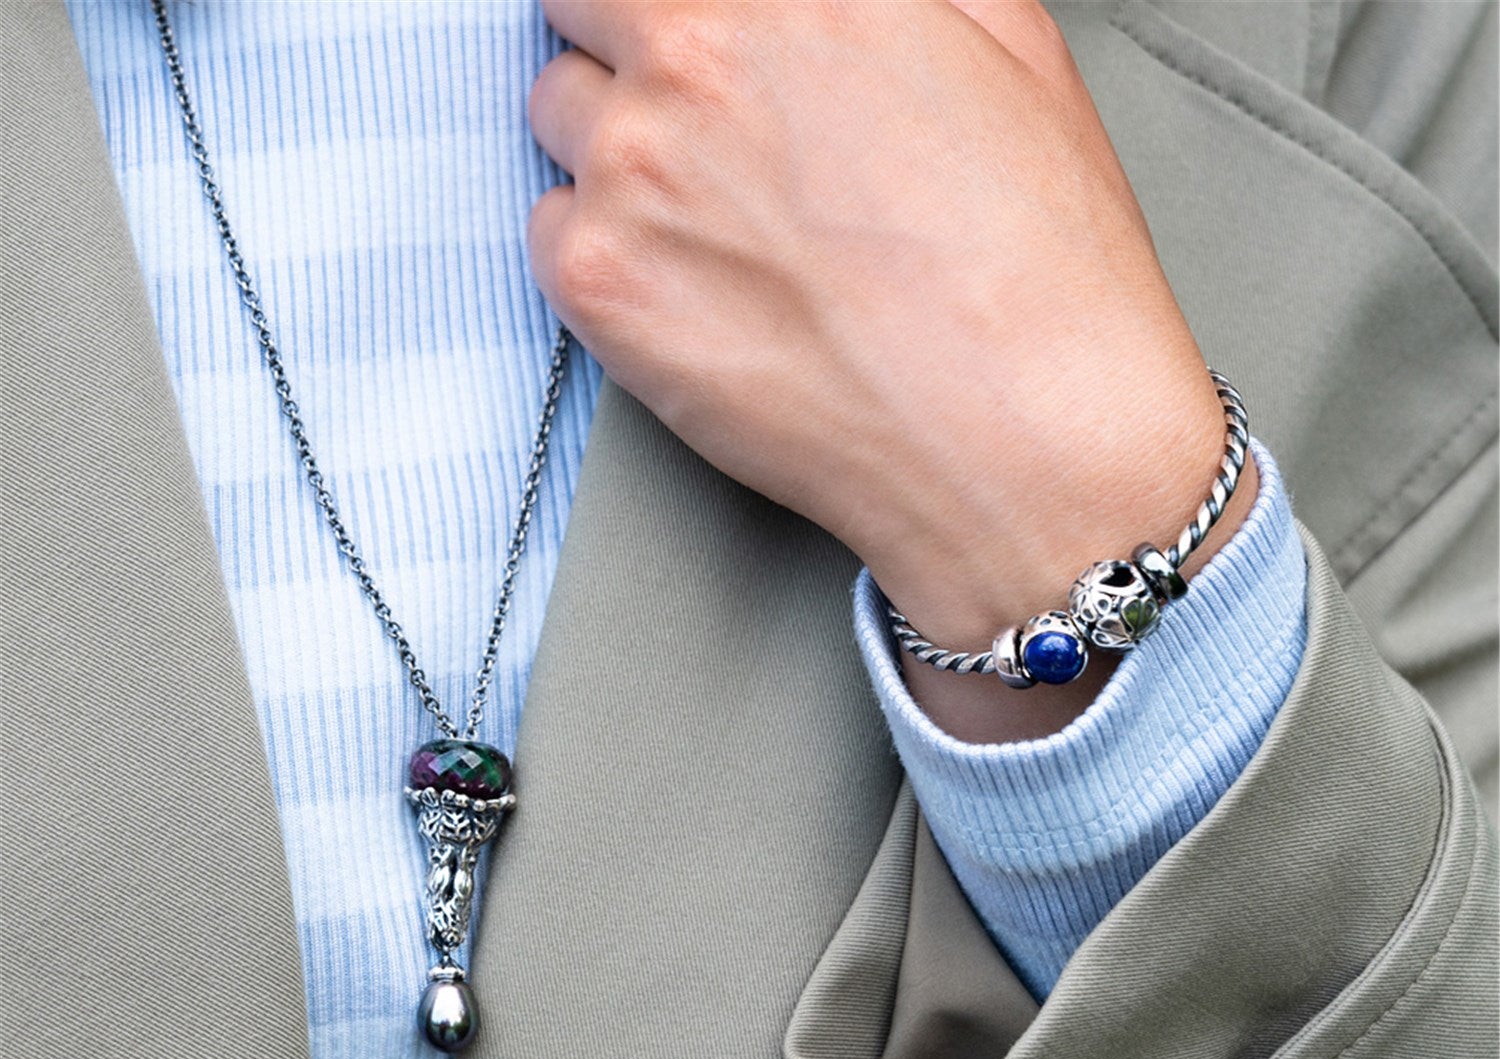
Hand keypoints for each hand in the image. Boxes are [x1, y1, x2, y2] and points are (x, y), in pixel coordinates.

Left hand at [529, 0, 1255, 738]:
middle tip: (692, 130)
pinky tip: (691, 297)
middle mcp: (696, 56)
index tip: (676, 39)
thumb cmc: (1038, 277)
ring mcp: (634, 171)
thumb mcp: (1009, 49)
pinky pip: (547, 237)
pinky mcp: (602, 286)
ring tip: (708, 231)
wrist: (1023, 443)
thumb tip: (834, 4)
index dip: (668, 9)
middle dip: (628, 56)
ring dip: (611, 158)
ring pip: (558, 121)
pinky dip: (599, 259)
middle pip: (583, 10)